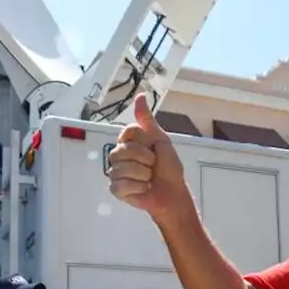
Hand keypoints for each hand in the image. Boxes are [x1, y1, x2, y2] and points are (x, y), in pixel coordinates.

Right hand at [106, 94, 192, 218]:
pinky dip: (138, 188)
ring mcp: (116, 172)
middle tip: (152, 166)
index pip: (128, 132)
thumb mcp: (160, 139)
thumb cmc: (168, 167)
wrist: (173, 191)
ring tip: (148, 178)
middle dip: (145, 159)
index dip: (145, 142)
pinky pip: (121, 185)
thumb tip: (140, 97)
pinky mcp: (116, 189)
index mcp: (128, 142)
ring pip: (123, 169)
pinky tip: (143, 188)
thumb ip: (147, 119)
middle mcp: (118, 156)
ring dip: (143, 175)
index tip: (153, 149)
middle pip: (124, 150)